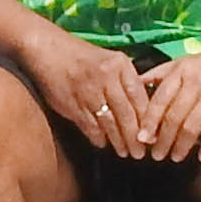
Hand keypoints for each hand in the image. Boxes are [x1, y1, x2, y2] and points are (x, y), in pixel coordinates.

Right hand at [19, 38, 151, 153]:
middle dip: (135, 138)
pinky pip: (90, 127)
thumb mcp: (110, 59)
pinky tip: (104, 144)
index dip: (148, 119)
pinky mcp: (71, 104)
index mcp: (119, 64)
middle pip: (126, 114)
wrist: (47, 49)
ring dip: (118, 142)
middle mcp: (105, 77)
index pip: (140, 97)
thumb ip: (126, 81)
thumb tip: (144, 109)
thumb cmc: (81, 55)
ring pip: (109, 124)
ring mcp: (88, 91)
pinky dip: (98, 138)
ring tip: (125, 152)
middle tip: (140, 152)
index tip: (153, 134)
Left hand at [140, 46, 200, 161]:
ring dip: (181, 146)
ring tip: (175, 157)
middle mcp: (195, 83)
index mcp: (181, 72)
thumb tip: (137, 83)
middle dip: (162, 139)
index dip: (149, 122)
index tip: (142, 138)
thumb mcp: (186, 62)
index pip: (159, 100)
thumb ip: (161, 73)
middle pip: (173, 117)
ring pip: (192, 126)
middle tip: (156, 155)